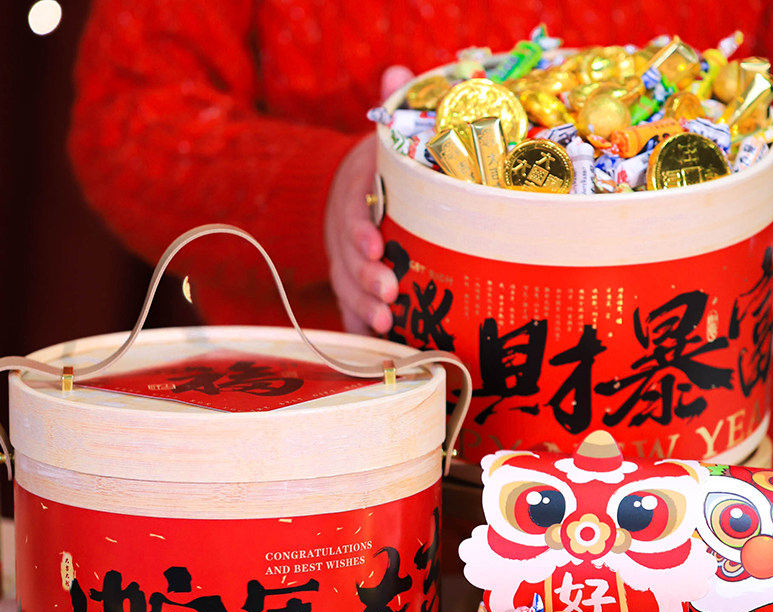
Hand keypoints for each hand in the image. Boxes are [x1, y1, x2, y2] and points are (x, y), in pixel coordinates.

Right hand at [326, 66, 413, 334]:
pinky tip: (374, 350)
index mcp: (356, 196)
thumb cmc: (379, 172)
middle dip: (366, 279)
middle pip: (348, 260)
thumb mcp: (382, 138)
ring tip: (386, 326)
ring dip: (364, 310)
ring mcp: (344, 264)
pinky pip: (351, 312)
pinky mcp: (352, 286)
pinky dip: (359, 331)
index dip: (360, 231)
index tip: (374, 245)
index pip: (352, 213)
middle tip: (388, 295)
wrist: (349, 193)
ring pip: (348, 289)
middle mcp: (344, 234)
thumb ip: (390, 107)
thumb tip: (396, 68)